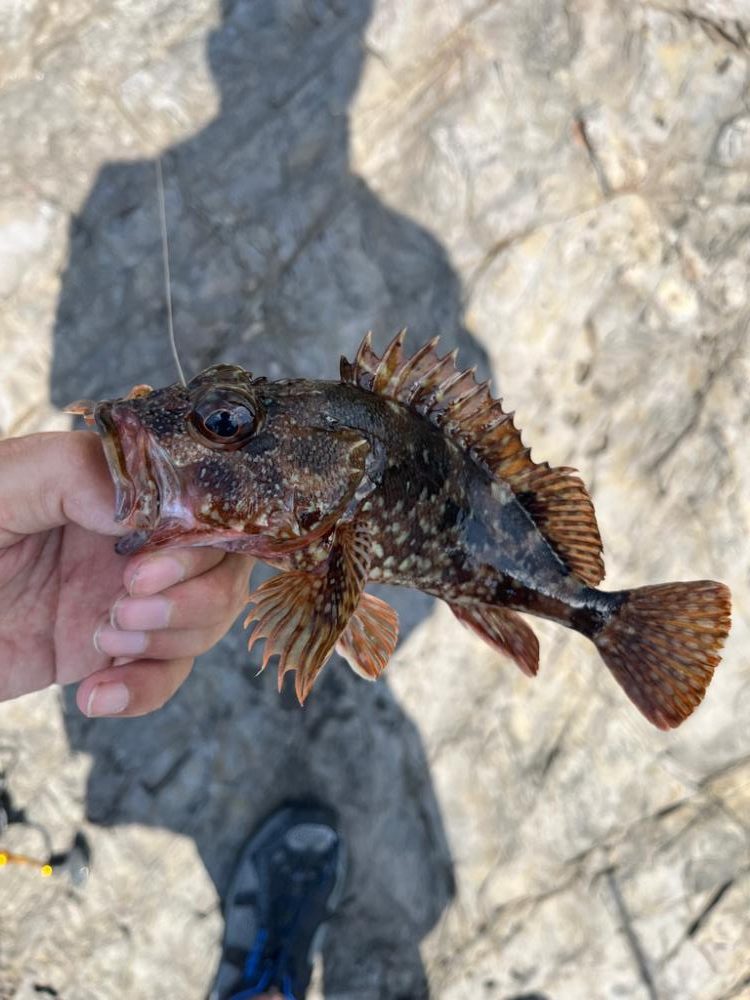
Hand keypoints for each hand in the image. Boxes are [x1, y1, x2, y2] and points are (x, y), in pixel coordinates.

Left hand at [0, 431, 251, 716]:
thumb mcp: (0, 487)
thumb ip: (73, 473)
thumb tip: (146, 502)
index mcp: (117, 489)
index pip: (204, 507)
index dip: (197, 543)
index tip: (142, 566)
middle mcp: (134, 542)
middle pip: (224, 570)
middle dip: (191, 598)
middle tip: (125, 605)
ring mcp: (124, 599)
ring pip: (205, 624)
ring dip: (170, 641)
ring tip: (102, 640)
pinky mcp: (106, 655)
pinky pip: (161, 678)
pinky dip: (144, 692)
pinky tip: (93, 694)